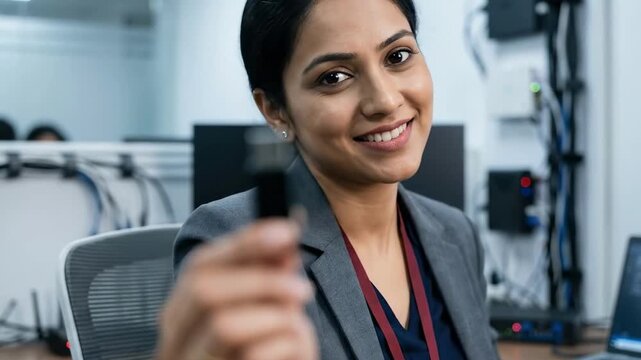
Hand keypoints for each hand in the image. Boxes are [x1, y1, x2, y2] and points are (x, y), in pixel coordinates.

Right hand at [156, 219, 317, 359]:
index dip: (244, 243)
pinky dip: (287, 345)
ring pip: (224, 325)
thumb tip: (284, 239)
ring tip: (296, 326)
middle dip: (261, 280)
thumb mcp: (264, 312)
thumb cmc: (260, 357)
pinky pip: (253, 355)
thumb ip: (267, 277)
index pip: (200, 265)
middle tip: (301, 287)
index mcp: (182, 316)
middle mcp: (176, 342)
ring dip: (275, 317)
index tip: (286, 231)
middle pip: (203, 290)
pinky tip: (295, 350)